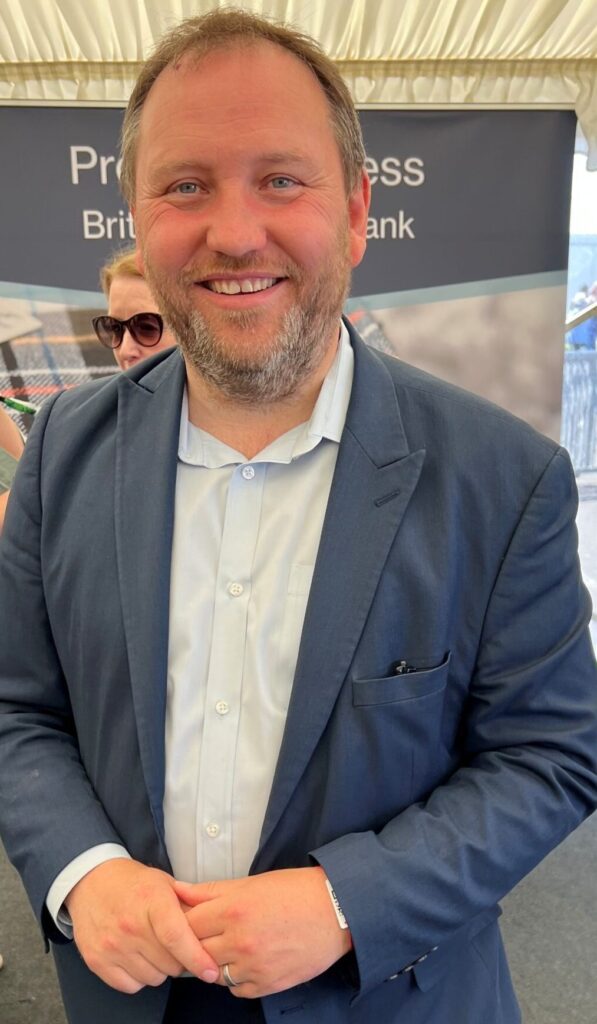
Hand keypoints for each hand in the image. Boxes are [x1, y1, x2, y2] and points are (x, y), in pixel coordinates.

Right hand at [65, 858, 219, 993]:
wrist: (91, 882)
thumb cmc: (133, 883)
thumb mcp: (164, 883)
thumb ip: (188, 906)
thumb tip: (212, 930)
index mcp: (151, 900)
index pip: (176, 937)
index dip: (197, 958)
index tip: (211, 971)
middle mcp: (129, 924)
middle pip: (169, 963)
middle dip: (180, 959)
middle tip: (175, 945)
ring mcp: (111, 945)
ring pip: (153, 977)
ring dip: (159, 969)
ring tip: (153, 947)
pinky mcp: (97, 961)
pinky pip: (131, 986)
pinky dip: (139, 977)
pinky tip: (137, 957)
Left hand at [174, 866, 351, 997]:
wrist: (335, 911)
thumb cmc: (294, 891)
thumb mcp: (251, 883)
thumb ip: (210, 890)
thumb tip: (178, 890)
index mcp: (233, 910)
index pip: (188, 924)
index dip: (186, 922)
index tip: (190, 921)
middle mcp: (240, 940)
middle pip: (197, 951)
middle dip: (197, 944)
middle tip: (207, 936)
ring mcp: (254, 966)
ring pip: (214, 974)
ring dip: (216, 963)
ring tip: (229, 948)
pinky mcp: (268, 985)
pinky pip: (237, 989)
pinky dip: (237, 979)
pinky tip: (246, 962)